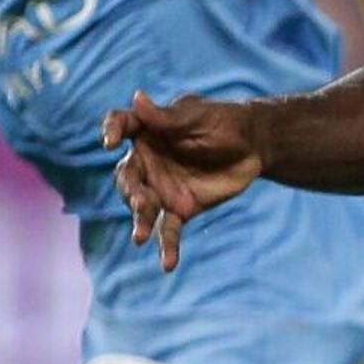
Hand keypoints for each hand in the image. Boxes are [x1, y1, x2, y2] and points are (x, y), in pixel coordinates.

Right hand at [100, 92, 263, 271]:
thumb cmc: (223, 123)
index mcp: (148, 132)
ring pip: (142, 207)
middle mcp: (148, 161)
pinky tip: (167, 264)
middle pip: (127, 177)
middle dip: (131, 192)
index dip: (111, 131)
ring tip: (141, 236)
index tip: (110, 142)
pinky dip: (166, 248)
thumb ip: (167, 117)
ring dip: (140, 221)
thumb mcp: (198, 116)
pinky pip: (168, 230)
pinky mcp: (179, 210)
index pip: (121, 127)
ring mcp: (161, 188)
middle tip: (142, 203)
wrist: (254, 148)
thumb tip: (137, 98)